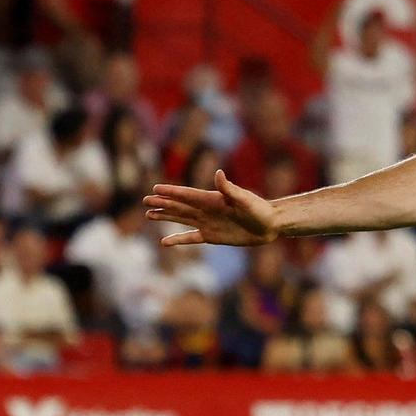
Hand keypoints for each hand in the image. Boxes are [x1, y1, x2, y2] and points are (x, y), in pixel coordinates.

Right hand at [147, 169, 279, 245]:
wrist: (270, 226)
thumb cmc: (260, 210)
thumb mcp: (245, 199)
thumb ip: (230, 189)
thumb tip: (218, 173)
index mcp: (212, 199)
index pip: (187, 195)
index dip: (172, 192)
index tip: (155, 189)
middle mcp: (206, 210)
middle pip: (179, 206)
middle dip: (163, 203)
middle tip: (145, 200)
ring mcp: (208, 223)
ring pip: (181, 219)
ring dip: (166, 216)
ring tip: (149, 214)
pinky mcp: (212, 236)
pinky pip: (191, 238)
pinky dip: (178, 240)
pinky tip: (165, 241)